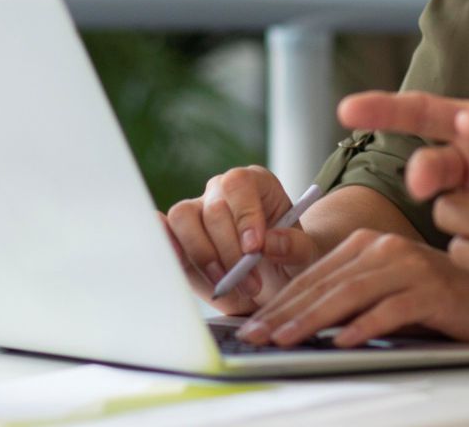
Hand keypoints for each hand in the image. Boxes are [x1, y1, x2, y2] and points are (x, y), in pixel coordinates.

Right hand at [161, 165, 320, 314]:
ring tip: (226, 284)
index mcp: (257, 184)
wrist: (271, 283)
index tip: (255, 249)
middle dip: (230, 252)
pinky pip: (162, 230)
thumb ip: (295, 247)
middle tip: (251, 285)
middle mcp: (222, 191)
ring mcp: (197, 210)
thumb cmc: (289, 261)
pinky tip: (181, 264)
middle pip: (212, 209)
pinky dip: (166, 244)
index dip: (245, 215)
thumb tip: (271, 242)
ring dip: (202, 256)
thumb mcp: (306, 256)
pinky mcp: (177, 234)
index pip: (239, 184)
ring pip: (182, 217)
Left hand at [235, 230, 468, 347]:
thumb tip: (294, 326)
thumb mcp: (385, 297)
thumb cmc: (438, 304)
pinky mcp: (433, 289)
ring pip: (352, 293)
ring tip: (286, 339)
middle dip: (286, 312)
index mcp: (370, 243)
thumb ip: (347, 303)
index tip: (253, 324)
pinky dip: (364, 326)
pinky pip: (391, 309)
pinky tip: (342, 342)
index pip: (315, 274)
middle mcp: (388, 247)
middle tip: (257, 335)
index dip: (280, 300)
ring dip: (314, 319)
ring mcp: (411, 266)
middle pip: (327, 282)